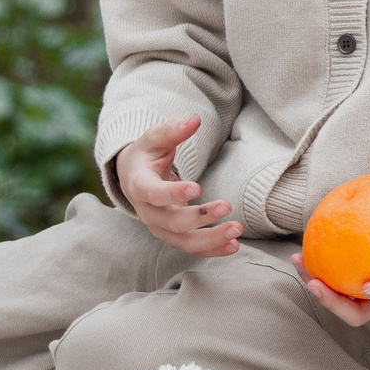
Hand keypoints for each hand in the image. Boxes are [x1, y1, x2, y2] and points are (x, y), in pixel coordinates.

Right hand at [118, 115, 240, 255]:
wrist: (133, 176)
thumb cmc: (146, 154)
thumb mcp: (154, 138)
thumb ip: (172, 130)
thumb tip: (194, 119)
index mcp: (140, 185)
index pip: (153, 194)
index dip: (173, 193)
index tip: (197, 188)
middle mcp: (148, 212)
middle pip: (172, 223)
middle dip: (200, 218)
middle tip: (226, 206)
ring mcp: (159, 227)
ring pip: (183, 242)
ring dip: (210, 239)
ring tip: (236, 231)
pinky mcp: (172, 235)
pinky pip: (191, 248)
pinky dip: (212, 250)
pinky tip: (233, 246)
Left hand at [292, 193, 369, 326]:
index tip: (369, 284)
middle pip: (359, 315)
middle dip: (334, 304)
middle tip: (315, 283)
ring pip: (343, 302)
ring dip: (318, 287)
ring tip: (299, 261)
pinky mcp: (364, 282)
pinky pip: (340, 281)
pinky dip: (322, 268)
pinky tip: (307, 247)